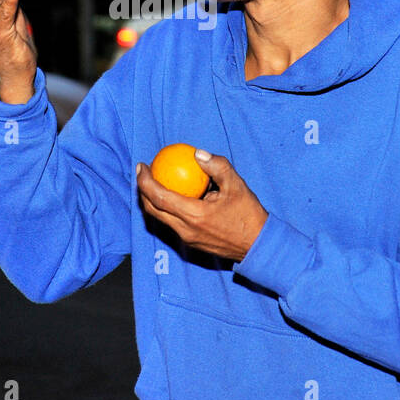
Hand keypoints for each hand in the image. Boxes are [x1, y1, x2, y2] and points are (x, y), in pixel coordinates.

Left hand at [135, 151, 267, 261]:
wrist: (257, 245)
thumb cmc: (248, 214)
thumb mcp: (236, 185)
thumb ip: (217, 166)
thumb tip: (197, 153)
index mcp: (194, 215)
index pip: (159, 197)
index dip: (145, 181)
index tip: (141, 166)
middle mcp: (185, 229)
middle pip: (152, 210)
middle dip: (142, 190)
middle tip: (145, 172)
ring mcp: (187, 238)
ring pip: (159, 218)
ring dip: (152, 200)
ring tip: (155, 181)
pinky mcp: (191, 242)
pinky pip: (171, 223)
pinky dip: (166, 208)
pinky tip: (173, 195)